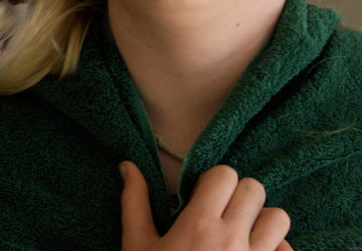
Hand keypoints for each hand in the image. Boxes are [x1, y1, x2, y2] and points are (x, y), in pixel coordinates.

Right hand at [120, 162, 292, 250]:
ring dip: (262, 221)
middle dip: (238, 196)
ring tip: (241, 232)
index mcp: (198, 224)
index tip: (202, 197)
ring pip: (279, 218)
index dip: (213, 181)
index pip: (224, 175)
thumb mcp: (138, 244)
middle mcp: (232, 239)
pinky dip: (276, 249)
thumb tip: (128, 165)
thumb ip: (135, 201)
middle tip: (221, 213)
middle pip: (254, 189)